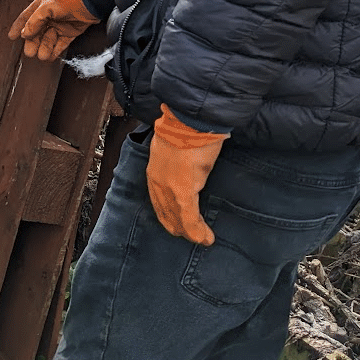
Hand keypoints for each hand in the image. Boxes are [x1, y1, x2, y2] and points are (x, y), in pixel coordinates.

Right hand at [8, 0, 99, 60]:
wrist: (89, 1)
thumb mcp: (47, 7)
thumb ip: (34, 21)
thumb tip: (25, 33)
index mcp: (41, 7)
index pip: (26, 18)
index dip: (18, 27)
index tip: (11, 37)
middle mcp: (49, 17)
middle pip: (37, 33)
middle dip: (32, 43)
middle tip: (30, 52)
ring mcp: (59, 25)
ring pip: (48, 40)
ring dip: (44, 48)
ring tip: (42, 56)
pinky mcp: (70, 33)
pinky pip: (60, 44)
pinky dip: (55, 50)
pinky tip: (51, 56)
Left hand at [146, 104, 228, 245]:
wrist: (189, 120)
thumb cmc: (185, 128)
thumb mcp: (176, 149)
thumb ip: (179, 165)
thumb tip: (189, 171)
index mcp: (154, 171)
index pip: (159, 201)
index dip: (170, 215)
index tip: (179, 224)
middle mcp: (157, 182)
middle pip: (166, 214)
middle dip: (179, 227)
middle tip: (192, 235)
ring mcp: (168, 188)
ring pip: (177, 219)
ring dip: (191, 232)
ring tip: (202, 239)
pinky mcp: (182, 190)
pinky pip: (188, 218)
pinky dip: (197, 231)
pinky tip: (205, 238)